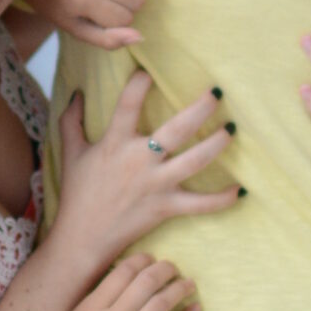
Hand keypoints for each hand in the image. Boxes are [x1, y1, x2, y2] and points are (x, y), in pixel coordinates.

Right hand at [35, 253, 200, 310]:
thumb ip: (93, 304)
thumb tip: (118, 282)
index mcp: (90, 309)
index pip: (124, 272)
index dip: (143, 260)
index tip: (152, 260)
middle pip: (146, 282)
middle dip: (165, 270)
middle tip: (173, 269)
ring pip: (160, 305)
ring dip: (179, 289)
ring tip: (188, 284)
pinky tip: (195, 310)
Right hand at [55, 71, 239, 263]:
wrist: (83, 238)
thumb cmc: (78, 194)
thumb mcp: (70, 154)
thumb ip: (71, 121)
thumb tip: (77, 93)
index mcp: (115, 143)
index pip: (128, 105)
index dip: (139, 84)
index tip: (149, 71)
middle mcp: (139, 161)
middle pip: (177, 130)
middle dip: (200, 109)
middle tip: (217, 93)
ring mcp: (156, 185)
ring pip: (195, 162)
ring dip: (217, 145)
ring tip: (232, 130)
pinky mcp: (166, 207)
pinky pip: (200, 204)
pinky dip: (221, 200)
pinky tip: (239, 190)